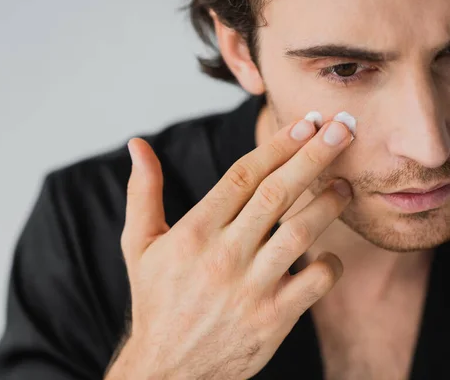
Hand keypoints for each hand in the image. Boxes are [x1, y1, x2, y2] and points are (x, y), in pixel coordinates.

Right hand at [113, 117, 352, 378]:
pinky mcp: (273, 319)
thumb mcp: (139, 244)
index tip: (304, 124)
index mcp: (192, 233)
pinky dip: (329, 262)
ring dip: (328, 203)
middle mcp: (223, 256)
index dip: (277, 146)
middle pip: (277, 194)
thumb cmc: (155, 298)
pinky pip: (315, 282)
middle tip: (341, 130)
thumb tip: (137, 145)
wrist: (168, 367)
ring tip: (343, 184)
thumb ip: (143, 191)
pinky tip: (326, 251)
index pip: (242, 176)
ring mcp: (251, 288)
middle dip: (313, 156)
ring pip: (301, 232)